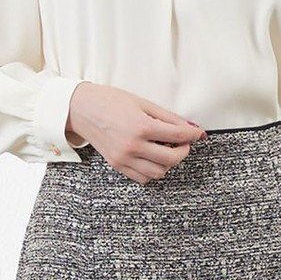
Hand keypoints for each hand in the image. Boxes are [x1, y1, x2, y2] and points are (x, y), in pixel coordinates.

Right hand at [67, 82, 206, 182]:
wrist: (82, 109)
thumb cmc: (111, 101)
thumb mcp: (143, 103)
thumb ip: (168, 118)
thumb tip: (190, 127)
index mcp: (141, 127)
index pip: (178, 136)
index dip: (192, 135)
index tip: (197, 134)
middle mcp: (133, 146)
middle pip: (171, 159)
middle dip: (183, 151)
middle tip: (183, 143)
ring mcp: (124, 158)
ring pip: (158, 172)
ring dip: (168, 163)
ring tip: (166, 149)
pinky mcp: (117, 165)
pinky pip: (143, 178)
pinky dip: (153, 171)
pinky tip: (152, 158)